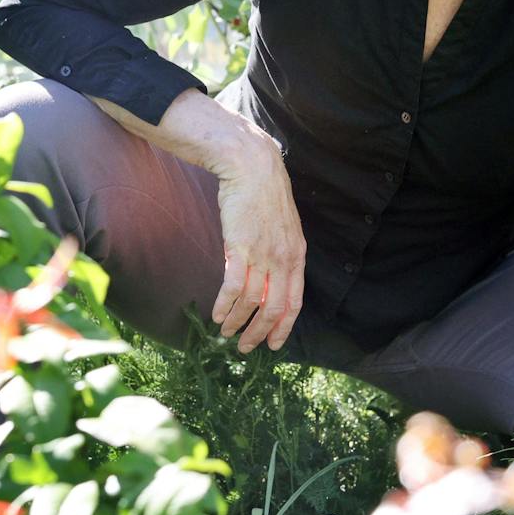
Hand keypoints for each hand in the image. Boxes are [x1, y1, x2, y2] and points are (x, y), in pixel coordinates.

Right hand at [207, 139, 306, 353]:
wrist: (252, 167)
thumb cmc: (263, 194)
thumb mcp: (283, 226)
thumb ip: (278, 252)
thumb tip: (266, 276)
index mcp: (296, 255)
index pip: (295, 301)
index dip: (284, 326)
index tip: (274, 344)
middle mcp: (283, 259)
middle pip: (275, 308)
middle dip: (260, 333)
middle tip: (246, 347)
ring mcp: (263, 255)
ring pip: (252, 302)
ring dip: (237, 322)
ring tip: (225, 333)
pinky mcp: (241, 248)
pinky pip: (233, 288)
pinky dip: (225, 306)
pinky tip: (216, 315)